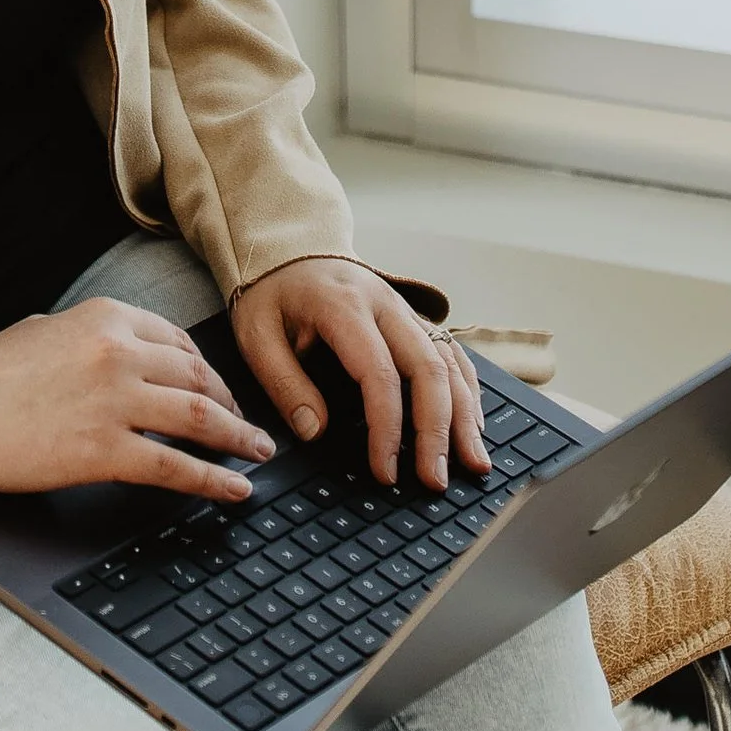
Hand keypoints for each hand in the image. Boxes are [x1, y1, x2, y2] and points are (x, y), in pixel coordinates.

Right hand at [0, 298, 278, 501]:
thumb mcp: (49, 330)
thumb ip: (96, 338)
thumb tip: (130, 357)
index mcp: (107, 318)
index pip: (180, 342)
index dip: (209, 371)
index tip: (222, 390)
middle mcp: (120, 353)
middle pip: (199, 379)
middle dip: (231, 405)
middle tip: (248, 426)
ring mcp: (116, 401)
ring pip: (201, 419)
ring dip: (239, 438)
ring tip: (258, 453)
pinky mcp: (106, 450)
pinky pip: (177, 466)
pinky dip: (215, 480)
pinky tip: (236, 488)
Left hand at [232, 259, 488, 491]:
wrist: (288, 250)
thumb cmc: (272, 294)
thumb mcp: (256, 334)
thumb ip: (283, 382)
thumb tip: (314, 431)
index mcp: (344, 306)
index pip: (378, 372)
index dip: (386, 427)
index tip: (385, 471)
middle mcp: (385, 305)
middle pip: (427, 367)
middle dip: (437, 429)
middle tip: (436, 479)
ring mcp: (404, 311)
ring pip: (447, 362)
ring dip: (463, 414)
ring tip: (474, 463)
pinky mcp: (413, 320)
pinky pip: (450, 353)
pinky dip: (467, 390)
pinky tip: (472, 425)